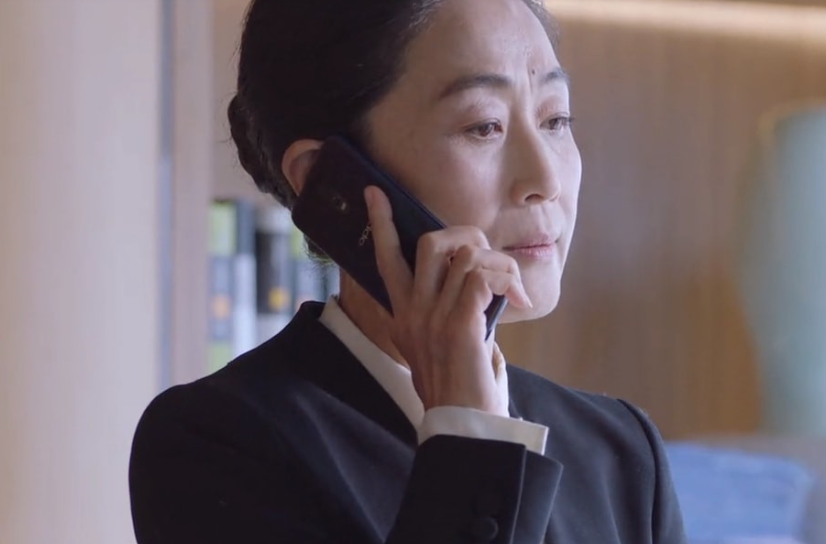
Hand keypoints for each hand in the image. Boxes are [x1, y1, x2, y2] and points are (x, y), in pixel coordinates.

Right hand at [364, 185, 531, 414]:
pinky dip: (507, 279)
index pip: (385, 258)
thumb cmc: (458, 387)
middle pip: (433, 243)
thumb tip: (472, 281)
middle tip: (490, 259)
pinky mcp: (459, 326)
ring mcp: (434, 318)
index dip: (381, 222)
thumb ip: (443, 310)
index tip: (375, 193)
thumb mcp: (436, 345)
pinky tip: (518, 299)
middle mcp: (413, 312)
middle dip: (468, 236)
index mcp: (404, 314)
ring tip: (513, 290)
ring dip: (500, 264)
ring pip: (466, 255)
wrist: (462, 426)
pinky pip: (483, 276)